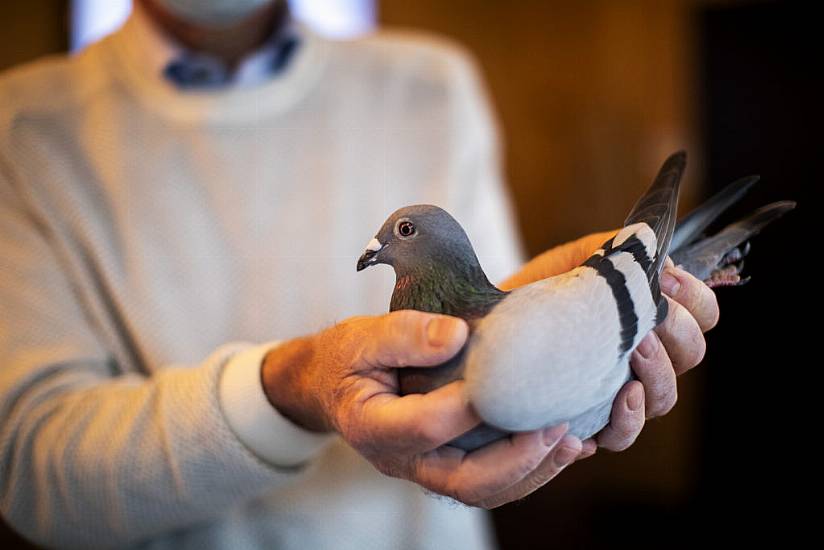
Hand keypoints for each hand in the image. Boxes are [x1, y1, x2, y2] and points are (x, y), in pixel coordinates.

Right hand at [261, 310, 582, 507]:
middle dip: (516, 458)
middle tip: (556, 426)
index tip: (508, 379)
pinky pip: (488, 483)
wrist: (332, 385)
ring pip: (482, 491)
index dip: (466, 408)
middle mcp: (399, 459)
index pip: (424, 426)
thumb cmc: (348, 357)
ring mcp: (423, 469)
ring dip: (530, 471)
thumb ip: (404, 335)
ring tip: (570, 442)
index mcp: (372, 426)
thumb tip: (458, 336)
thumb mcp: (363, 336)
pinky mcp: (444, 465)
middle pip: (464, 480)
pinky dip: (526, 470)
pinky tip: (556, 445)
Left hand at [498, 229, 719, 458]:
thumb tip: (653, 255)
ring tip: (630, 351)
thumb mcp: (574, 260)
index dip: (695, 299)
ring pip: (663, 398)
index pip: (702, 313)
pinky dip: (623, 423)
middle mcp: (643, 357)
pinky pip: (621, 435)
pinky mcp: (588, 420)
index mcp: (648, 317)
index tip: (666, 281)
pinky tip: (613, 401)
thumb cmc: (535, 291)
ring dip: (656, 374)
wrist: (489, 325)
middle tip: (646, 320)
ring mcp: (619, 391)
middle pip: (692, 354)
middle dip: (677, 333)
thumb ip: (614, 253)